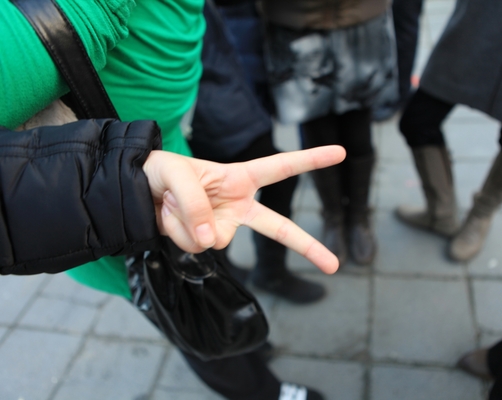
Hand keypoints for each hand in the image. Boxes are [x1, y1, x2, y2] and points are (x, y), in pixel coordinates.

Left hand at [142, 145, 345, 273]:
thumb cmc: (161, 171)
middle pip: (280, 228)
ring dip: (187, 221)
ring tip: (171, 203)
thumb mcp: (176, 173)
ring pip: (215, 238)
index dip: (311, 159)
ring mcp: (223, 225)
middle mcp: (238, 204)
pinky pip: (195, 246)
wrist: (136, 192)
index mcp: (240, 177)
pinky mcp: (205, 240)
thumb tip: (210, 241)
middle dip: (307, 246)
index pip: (281, 167)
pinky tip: (168, 217)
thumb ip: (196, 203)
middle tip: (334, 266)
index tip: (340, 151)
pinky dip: (176, 232)